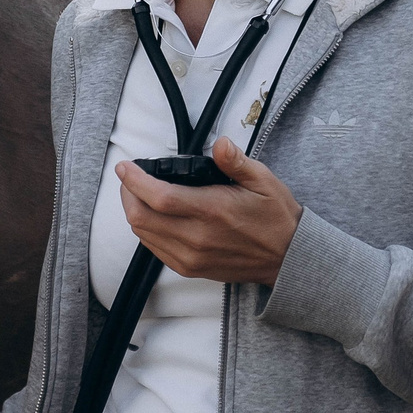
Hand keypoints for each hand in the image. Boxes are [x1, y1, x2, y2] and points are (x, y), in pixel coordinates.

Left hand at [116, 138, 301, 283]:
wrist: (287, 258)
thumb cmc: (275, 218)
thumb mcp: (263, 180)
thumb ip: (236, 161)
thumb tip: (220, 144)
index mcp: (212, 211)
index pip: (159, 197)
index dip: (135, 181)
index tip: (126, 167)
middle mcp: (197, 237)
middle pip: (141, 218)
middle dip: (128, 194)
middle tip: (129, 178)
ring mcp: (191, 257)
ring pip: (143, 235)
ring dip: (134, 212)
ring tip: (138, 193)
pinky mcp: (189, 268)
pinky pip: (154, 249)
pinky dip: (146, 230)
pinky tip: (153, 216)